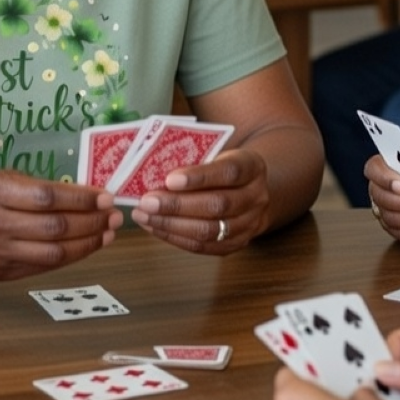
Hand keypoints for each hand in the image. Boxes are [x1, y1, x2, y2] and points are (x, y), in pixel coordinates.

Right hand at [0, 169, 121, 279]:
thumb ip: (36, 188)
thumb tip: (84, 196)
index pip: (48, 197)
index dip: (82, 199)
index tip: (105, 197)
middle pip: (54, 226)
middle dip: (92, 221)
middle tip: (113, 216)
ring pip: (53, 253)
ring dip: (87, 244)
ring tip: (106, 233)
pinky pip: (42, 267)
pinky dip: (69, 258)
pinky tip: (84, 247)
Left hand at [131, 145, 269, 253]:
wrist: (249, 189)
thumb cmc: (221, 167)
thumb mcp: (216, 153)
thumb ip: (192, 159)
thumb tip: (151, 168)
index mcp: (252, 166)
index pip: (229, 172)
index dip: (199, 177)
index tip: (170, 179)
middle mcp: (256, 197)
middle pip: (218, 205)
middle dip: (177, 205)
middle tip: (147, 201)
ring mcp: (250, 224)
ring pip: (209, 230)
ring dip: (171, 225)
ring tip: (144, 216)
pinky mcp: (236, 244)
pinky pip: (204, 247)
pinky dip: (174, 238)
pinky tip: (154, 227)